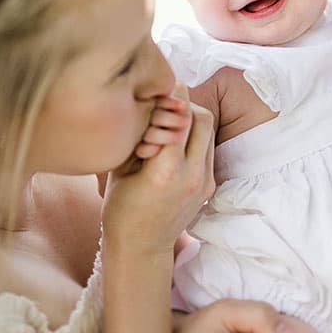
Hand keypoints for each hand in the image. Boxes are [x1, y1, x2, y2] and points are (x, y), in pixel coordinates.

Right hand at [101, 85, 215, 255]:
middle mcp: (192, 174)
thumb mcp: (121, 168)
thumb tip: (149, 102)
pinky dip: (195, 138)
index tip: (165, 84)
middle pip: (202, 118)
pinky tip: (176, 142)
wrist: (142, 247)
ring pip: (209, 131)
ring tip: (172, 122)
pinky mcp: (210, 185)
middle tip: (169, 103)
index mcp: (166, 170)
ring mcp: (205, 182)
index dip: (173, 96)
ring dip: (193, 120)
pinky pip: (208, 148)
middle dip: (186, 104)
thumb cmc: (121, 207)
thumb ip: (139, 135)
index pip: (179, 117)